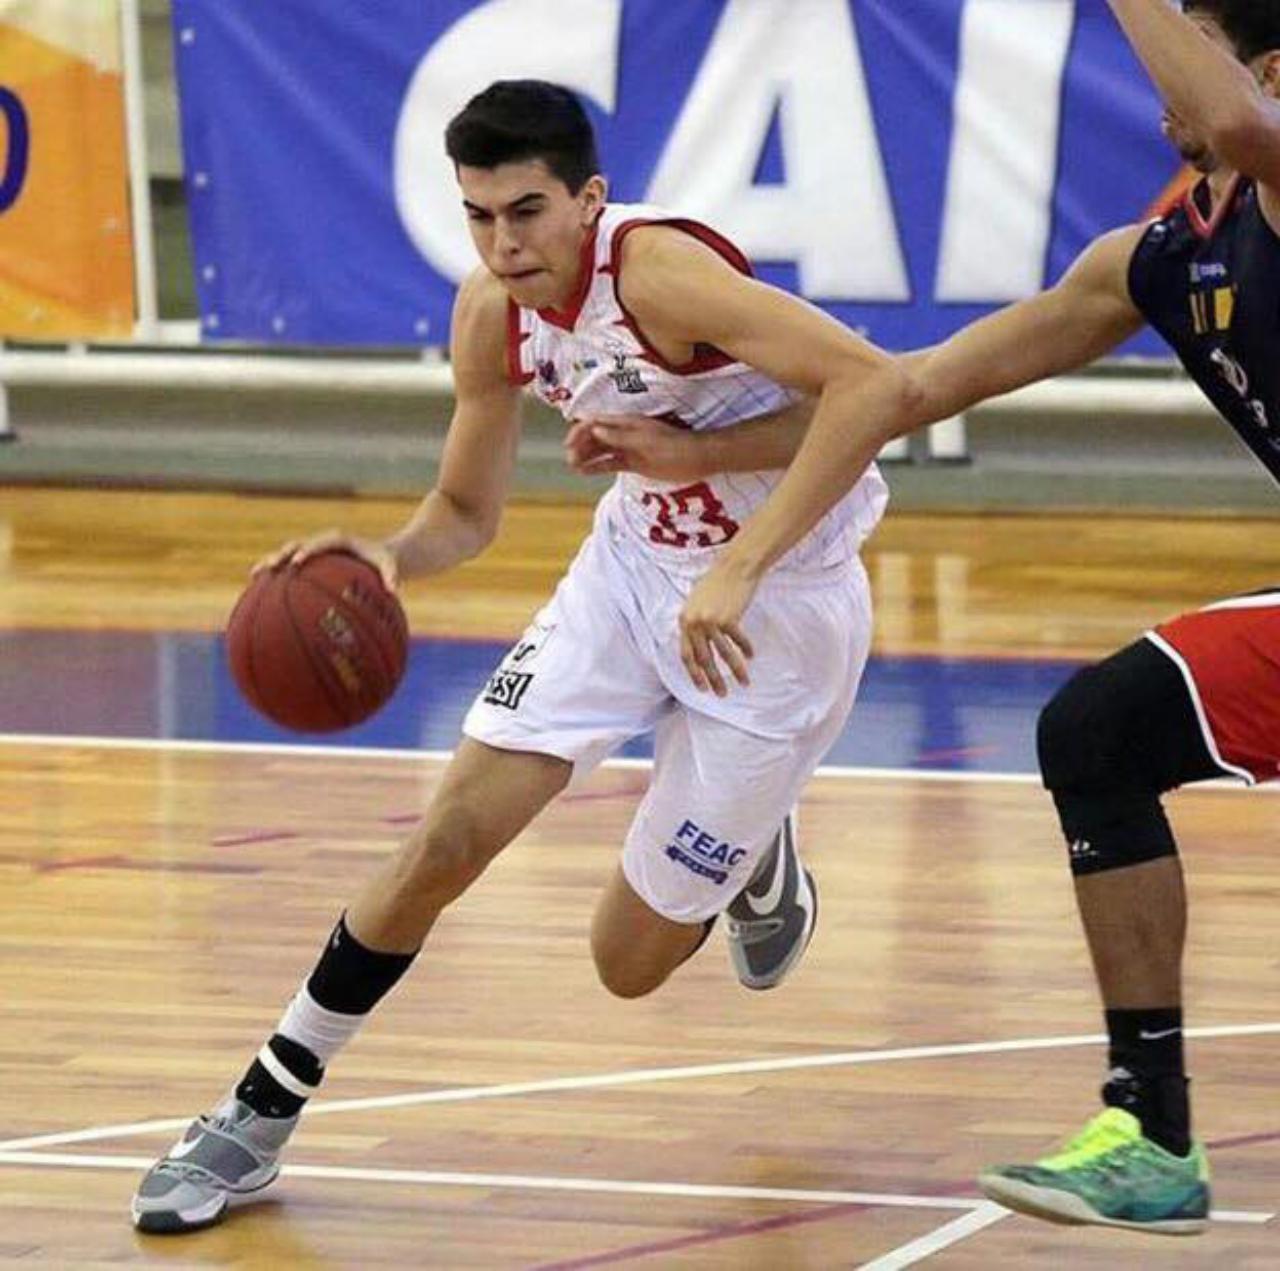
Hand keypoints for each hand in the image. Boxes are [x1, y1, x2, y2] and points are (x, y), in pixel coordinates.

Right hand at [252, 530, 399, 592]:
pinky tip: (262, 592)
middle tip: (269, 567)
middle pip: (297, 545)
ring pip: (287, 554)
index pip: (321, 543)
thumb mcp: (391, 566)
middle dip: (282, 555)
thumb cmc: (385, 561)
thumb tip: (394, 591)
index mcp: (339, 540)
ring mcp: (314, 551)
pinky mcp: (311, 560)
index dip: (308, 551)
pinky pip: (291, 567)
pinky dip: (277, 577)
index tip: (297, 562)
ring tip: (253, 576)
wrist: (381, 554)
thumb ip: (391, 576)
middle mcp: (323, 542)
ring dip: (272, 562)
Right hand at [563, 415, 704, 481]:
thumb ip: (619, 436)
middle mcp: (624, 434)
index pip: (596, 421)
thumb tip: (594, 429)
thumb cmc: (673, 446)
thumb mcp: (644, 440)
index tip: (568, 444)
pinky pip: (610, 463)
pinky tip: (584, 472)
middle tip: (570, 459)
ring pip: (600, 450)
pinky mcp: (633, 463)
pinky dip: (596, 467)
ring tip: (573, 466)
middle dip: (580, 445)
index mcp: (626, 423)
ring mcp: (628, 448)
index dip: (579, 430)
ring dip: (585, 456)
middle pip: (595, 436)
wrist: (696, 459)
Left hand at [679, 560, 760, 695]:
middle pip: (703, 659)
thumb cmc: (717, 583)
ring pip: (723, 654)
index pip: (686, 655)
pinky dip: (745, 649)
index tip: (702, 688)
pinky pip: (737, 641)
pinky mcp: (728, 618)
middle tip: (721, 693)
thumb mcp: (697, 603)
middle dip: (713, 679)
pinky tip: (750, 656)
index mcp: (684, 621)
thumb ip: (695, 624)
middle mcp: (694, 623)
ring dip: (734, 671)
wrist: (733, 567)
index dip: (694, 674)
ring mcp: (711, 621)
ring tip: (743, 682)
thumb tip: (700, 647)